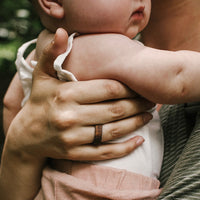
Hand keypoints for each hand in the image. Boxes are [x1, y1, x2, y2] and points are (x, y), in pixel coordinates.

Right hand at [7, 28, 153, 161]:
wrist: (26, 135)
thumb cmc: (39, 101)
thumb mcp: (42, 75)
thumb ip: (52, 53)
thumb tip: (62, 32)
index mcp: (66, 94)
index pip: (107, 89)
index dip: (128, 87)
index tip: (139, 86)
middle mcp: (70, 116)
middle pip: (115, 109)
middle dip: (137, 104)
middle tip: (150, 100)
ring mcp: (73, 138)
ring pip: (114, 130)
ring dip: (136, 122)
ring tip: (149, 115)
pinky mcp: (76, 154)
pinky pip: (106, 152)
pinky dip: (126, 148)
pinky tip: (139, 141)